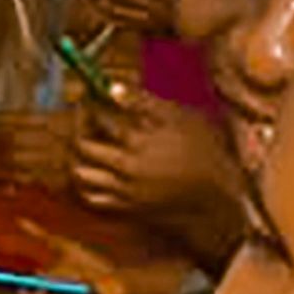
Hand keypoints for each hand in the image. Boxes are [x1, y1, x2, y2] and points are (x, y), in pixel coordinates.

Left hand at [66, 88, 245, 254]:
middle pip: (83, 144)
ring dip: (77, 155)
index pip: (99, 116)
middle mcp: (126, 166)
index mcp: (140, 140)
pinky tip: (94, 170)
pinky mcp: (126, 207)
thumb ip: (143, 101)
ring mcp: (124, 189)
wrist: (216, 195)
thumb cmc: (203, 150)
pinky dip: (85, 183)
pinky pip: (91, 196)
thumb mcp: (181, 117)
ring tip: (87, 143)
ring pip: (80, 173)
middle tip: (86, 116)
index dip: (90, 102)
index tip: (90, 95)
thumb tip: (111, 87)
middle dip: (80, 125)